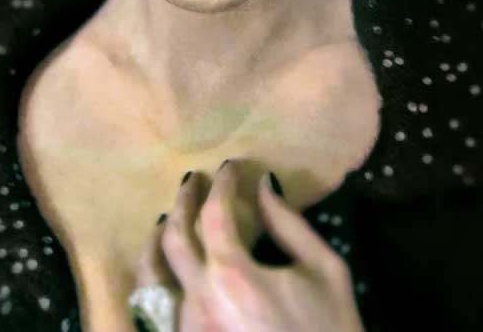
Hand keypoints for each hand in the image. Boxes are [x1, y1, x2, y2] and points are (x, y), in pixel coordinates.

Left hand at [134, 161, 364, 331]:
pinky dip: (155, 281)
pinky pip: (156, 311)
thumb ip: (290, 225)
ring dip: (156, 240)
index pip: (213, 214)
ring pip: (152, 276)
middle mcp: (199, 302)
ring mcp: (188, 331)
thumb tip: (264, 186)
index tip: (229, 167)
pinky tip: (164, 269)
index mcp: (234, 277)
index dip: (221, 184)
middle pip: (173, 238)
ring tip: (166, 220)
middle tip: (192, 181)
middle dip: (182, 201)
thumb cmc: (330, 331)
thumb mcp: (324, 271)